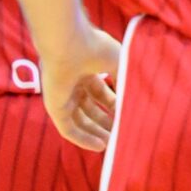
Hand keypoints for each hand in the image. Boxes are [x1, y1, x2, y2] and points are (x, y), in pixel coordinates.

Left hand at [39, 16, 120, 150]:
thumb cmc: (94, 48)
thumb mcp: (119, 64)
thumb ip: (126, 81)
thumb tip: (137, 98)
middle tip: (122, 136)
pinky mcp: (53, 107)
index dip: (115, 107)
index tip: (129, 118)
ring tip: (113, 145)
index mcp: (85, 70)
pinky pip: (68, 129)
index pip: (101, 94)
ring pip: (80, 121)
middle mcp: (71, 84)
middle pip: (90, 109)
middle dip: (106, 123)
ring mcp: (61, 96)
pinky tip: (100, 147)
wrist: (68, 44)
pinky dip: (83, 139)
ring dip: (96, 134)